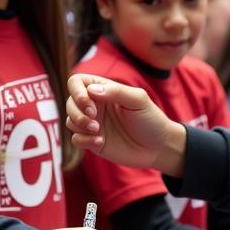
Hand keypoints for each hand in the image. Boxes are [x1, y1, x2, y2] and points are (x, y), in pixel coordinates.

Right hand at [66, 73, 187, 175]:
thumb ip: (116, 92)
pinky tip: (100, 142)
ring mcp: (93, 124)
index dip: (77, 91)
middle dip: (77, 112)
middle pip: (70, 102)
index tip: (88, 104)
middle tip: (95, 121)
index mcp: (104, 91)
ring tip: (99, 132)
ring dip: (80, 125)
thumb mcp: (138, 100)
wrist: (159, 147)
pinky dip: (84, 140)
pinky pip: (76, 139)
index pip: (77, 82)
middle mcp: (95, 106)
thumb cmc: (151, 119)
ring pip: (70, 120)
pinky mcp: (93, 142)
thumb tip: (90, 90)